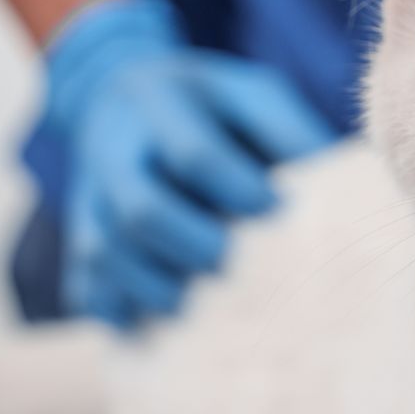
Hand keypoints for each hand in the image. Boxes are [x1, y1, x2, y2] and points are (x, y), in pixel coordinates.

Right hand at [38, 0, 337, 327]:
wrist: (114, 91)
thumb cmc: (207, 104)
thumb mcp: (248, 92)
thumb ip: (287, 129)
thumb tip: (334, 185)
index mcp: (162, 106)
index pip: (193, 152)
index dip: (236, 187)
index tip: (278, 209)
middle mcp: (114, 150)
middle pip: (140, 210)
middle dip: (192, 245)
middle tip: (230, 262)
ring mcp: (88, 197)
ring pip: (104, 252)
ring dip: (153, 287)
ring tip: (193, 302)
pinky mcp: (79, 235)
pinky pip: (84, 285)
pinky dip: (117, 310)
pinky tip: (153, 321)